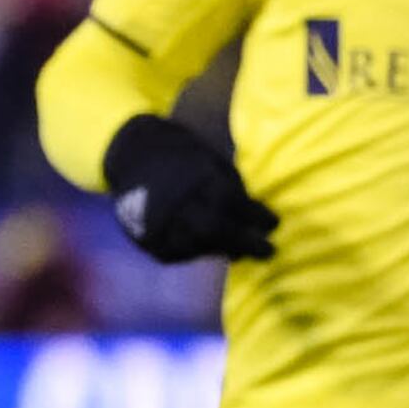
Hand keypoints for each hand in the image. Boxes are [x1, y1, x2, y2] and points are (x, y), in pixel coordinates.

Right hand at [101, 115, 277, 263]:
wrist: (134, 153)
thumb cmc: (184, 155)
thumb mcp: (213, 159)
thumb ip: (233, 187)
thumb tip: (257, 221)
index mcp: (198, 177)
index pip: (236, 204)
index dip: (259, 217)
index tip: (274, 224)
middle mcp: (179, 200)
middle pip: (218, 230)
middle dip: (247, 243)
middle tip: (268, 251)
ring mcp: (160, 220)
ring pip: (198, 246)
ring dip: (223, 250)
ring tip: (239, 252)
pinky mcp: (147, 236)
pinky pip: (177, 253)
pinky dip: (197, 253)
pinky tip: (210, 250)